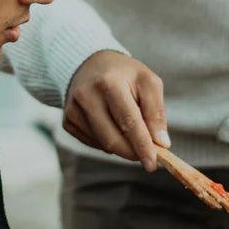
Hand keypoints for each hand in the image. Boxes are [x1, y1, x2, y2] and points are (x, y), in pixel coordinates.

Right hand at [64, 51, 168, 170]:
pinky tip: (110, 125)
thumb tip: (161, 143)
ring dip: (121, 146)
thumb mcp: (147, 82)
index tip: (153, 164)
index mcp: (109, 83)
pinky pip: (92, 143)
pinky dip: (107, 142)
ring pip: (102, 144)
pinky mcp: (67, 121)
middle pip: (112, 139)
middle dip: (132, 152)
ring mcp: (73, 109)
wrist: (89, 64)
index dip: (142, 145)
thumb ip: (156, 112)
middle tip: (147, 156)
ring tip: (128, 128)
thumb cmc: (124, 74)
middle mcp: (86, 96)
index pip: (128, 121)